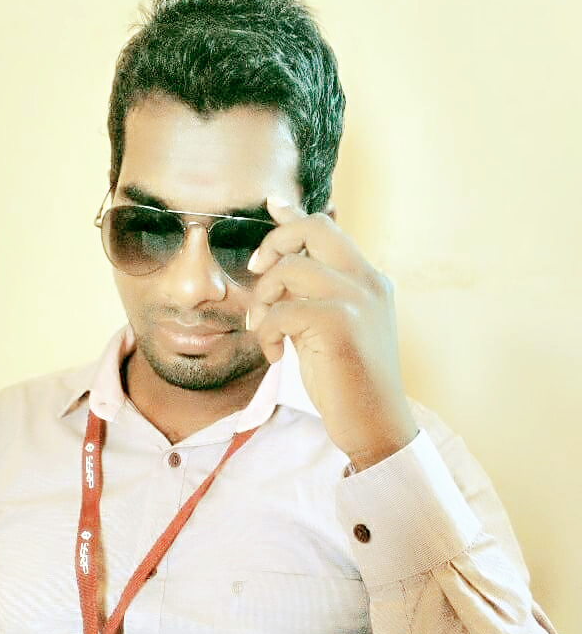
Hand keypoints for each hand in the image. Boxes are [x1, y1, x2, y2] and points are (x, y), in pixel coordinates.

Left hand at [246, 197, 416, 469]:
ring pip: (290, 269)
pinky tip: (274, 354)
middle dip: (275, 243)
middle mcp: (367, 281)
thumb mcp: (334, 326)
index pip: (327, 229)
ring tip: (264, 329)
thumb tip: (283, 267)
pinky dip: (266, 332)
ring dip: (264, 298)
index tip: (272, 209)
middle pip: (313, 229)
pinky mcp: (340, 324)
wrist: (375, 424)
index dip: (293, 217)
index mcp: (367, 279)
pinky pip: (282, 311)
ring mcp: (357, 299)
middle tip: (259, 273)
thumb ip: (314, 293)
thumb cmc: (349, 378)